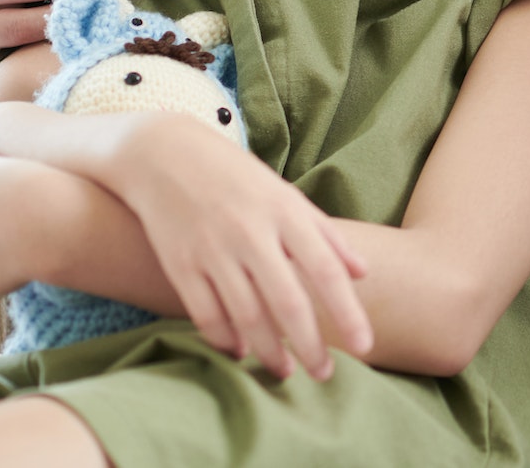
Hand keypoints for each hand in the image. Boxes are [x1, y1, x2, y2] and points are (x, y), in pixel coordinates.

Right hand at [111, 114, 372, 381]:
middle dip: (310, 345)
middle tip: (325, 375)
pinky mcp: (180, 264)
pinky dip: (225, 339)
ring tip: (285, 371)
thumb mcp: (286, 194)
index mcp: (286, 213)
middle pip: (288, 302)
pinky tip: (240, 352)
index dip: (347, 312)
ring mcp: (213, 250)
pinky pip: (206, 314)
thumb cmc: (236, 177)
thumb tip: (363, 272)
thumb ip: (325, 234)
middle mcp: (252, 233)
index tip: (366, 345)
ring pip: (247, 316)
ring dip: (268, 351)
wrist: (163, 155)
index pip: (326, 271)